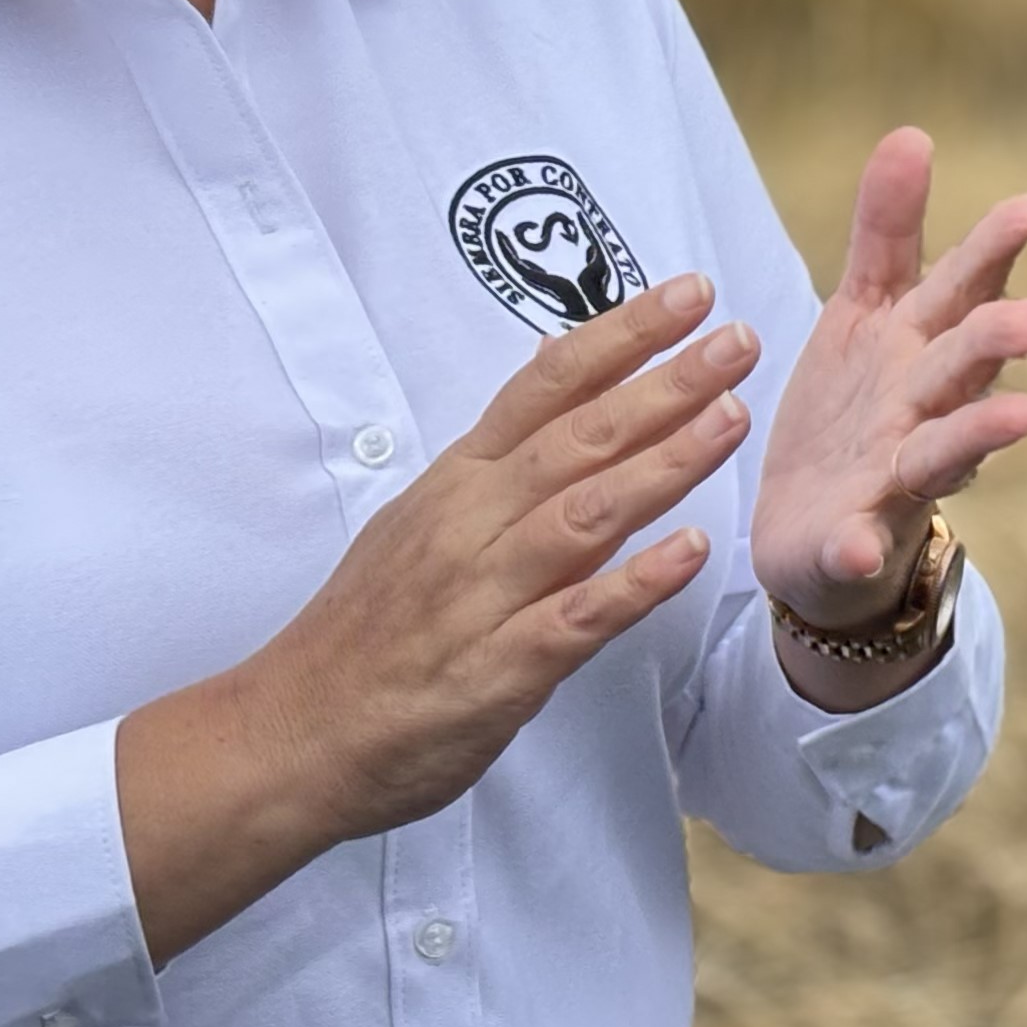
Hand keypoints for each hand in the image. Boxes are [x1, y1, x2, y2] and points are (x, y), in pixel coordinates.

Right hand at [122, 273, 759, 960]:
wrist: (289, 734)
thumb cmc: (367, 629)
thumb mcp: (422, 517)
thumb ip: (499, 454)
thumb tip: (558, 372)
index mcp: (458, 482)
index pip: (546, 387)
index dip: (620, 335)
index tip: (690, 292)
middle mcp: (472, 523)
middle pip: (578, 437)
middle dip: (664, 384)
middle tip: (738, 338)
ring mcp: (484, 595)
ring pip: (585, 513)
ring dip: (662, 463)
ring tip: (731, 416)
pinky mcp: (497, 670)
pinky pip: (575, 619)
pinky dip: (634, 583)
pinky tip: (693, 552)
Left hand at [752, 129, 1026, 649]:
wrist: (818, 533)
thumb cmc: (859, 409)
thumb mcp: (865, 313)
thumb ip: (887, 232)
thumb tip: (912, 132)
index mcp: (923, 345)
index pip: (964, 289)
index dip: (993, 250)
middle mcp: (924, 408)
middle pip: (963, 366)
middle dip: (995, 341)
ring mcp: (896, 477)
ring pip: (941, 453)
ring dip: (978, 437)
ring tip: (1023, 417)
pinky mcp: (854, 539)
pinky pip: (858, 545)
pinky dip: (860, 547)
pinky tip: (858, 544)